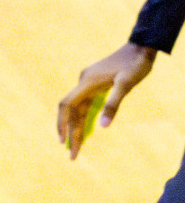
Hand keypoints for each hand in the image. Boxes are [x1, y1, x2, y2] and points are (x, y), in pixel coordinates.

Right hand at [57, 42, 156, 158]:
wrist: (140, 48)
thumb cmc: (135, 65)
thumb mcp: (126, 85)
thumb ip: (114, 105)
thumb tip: (104, 127)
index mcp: (87, 83)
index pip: (67, 106)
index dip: (62, 124)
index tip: (63, 142)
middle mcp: (83, 82)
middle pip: (71, 111)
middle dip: (70, 133)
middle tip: (72, 155)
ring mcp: (88, 82)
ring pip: (77, 108)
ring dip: (76, 127)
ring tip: (77, 146)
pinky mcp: (94, 83)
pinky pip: (84, 104)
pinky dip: (82, 118)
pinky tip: (85, 129)